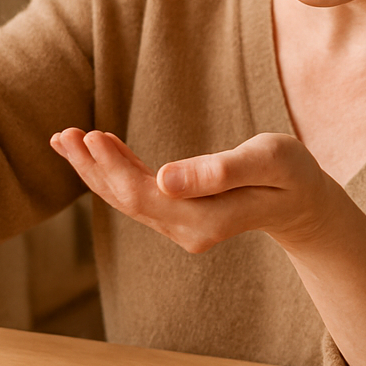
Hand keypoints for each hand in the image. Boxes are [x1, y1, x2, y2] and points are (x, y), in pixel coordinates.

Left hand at [48, 130, 350, 253]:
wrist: (302, 202)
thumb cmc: (291, 174)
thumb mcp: (267, 162)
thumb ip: (220, 171)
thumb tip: (164, 178)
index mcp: (205, 219)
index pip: (146, 195)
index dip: (114, 167)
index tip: (90, 135)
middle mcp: (186, 230)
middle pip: (126, 200)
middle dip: (92, 167)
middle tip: (63, 134)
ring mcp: (180, 227)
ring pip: (125, 200)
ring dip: (93, 170)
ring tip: (64, 139)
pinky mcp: (177, 216)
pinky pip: (136, 196)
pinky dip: (109, 174)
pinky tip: (91, 153)